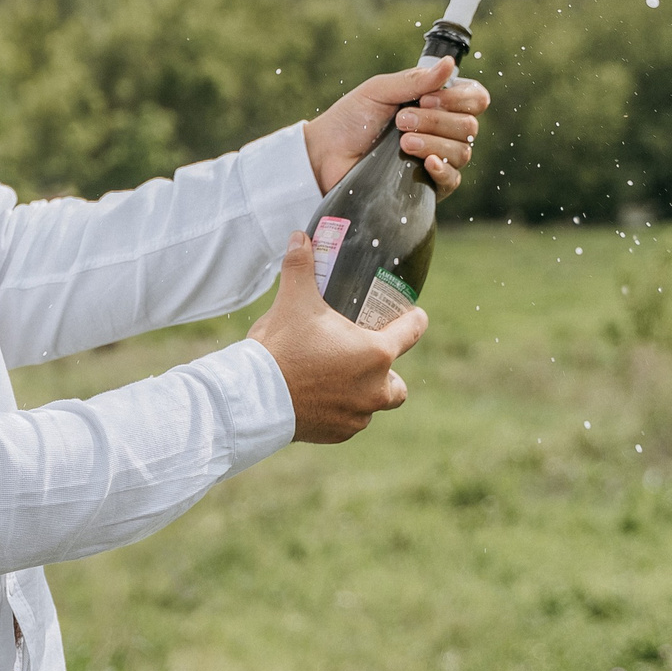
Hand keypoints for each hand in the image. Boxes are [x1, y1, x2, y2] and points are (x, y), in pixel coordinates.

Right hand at [247, 232, 427, 442]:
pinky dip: (340, 412)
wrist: (256, 397)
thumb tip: (300, 236)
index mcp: (376, 353)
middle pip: (397, 383)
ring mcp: (358, 415)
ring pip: (373, 404)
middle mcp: (375, 388)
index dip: (415, 320)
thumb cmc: (282, 347)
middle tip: (364, 359)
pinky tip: (321, 400)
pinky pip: (349, 422)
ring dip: (363, 394)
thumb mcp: (293, 300)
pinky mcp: (339, 433)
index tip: (415, 316)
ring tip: (339, 381)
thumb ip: (300, 266)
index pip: (412, 332)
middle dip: (386, 373)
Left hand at [303, 58, 490, 199]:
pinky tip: (427, 163)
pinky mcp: (427, 185)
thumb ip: (415, 80)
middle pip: (468, 126)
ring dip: (432, 142)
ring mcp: (437, 158)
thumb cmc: (351, 119)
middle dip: (436, 120)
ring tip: (402, 142)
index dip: (459, 99)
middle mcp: (443, 130)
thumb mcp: (379, 91)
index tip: (427, 99)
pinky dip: (443, 170)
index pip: (475, 99)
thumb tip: (449, 64)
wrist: (325, 154)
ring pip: (462, 152)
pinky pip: (453, 180)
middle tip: (401, 120)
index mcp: (437, 103)